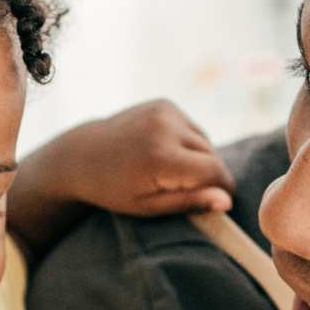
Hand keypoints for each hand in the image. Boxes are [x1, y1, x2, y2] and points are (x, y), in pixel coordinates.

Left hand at [40, 99, 236, 217]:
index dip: (222, 189)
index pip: (214, 172)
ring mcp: (165, 111)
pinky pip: (192, 129)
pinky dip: (188, 142)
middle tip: (185, 190)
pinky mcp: (164, 103)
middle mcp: (165, 128)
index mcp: (160, 157)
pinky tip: (165, 152)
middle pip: (211, 156)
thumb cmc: (113, 189)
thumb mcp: (147, 206)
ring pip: (205, 141)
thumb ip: (189, 202)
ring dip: (198, 158)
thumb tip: (227, 201)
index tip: (219, 202)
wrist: (82, 155)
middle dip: (208, 175)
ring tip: (170, 172)